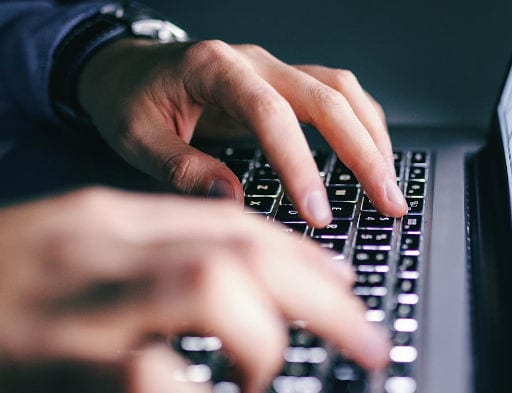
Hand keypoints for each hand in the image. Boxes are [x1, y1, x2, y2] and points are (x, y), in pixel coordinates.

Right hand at [0, 187, 388, 392]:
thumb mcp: (60, 251)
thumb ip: (136, 261)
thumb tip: (223, 286)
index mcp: (109, 222)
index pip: (233, 224)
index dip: (304, 259)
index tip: (343, 289)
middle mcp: (103, 250)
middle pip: (241, 249)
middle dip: (320, 297)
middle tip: (365, 342)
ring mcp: (74, 303)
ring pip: (205, 289)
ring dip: (264, 339)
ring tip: (273, 383)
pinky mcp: (40, 365)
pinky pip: (139, 380)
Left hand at [77, 39, 408, 226]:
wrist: (122, 67)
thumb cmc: (126, 99)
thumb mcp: (135, 139)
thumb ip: (182, 170)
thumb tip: (233, 202)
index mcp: (214, 68)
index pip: (271, 114)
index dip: (300, 164)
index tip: (317, 212)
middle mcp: (253, 62)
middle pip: (326, 98)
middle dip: (363, 153)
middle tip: (386, 202)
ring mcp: (272, 69)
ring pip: (341, 92)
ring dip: (372, 138)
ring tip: (390, 187)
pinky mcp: (282, 84)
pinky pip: (335, 97)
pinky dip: (360, 126)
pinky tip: (372, 159)